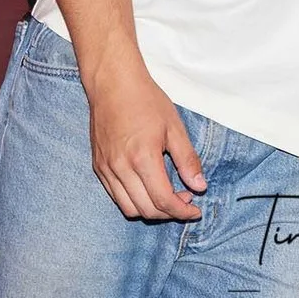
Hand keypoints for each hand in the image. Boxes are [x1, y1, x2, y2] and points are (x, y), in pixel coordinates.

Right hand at [83, 67, 204, 220]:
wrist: (112, 84)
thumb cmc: (146, 101)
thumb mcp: (175, 128)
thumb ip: (188, 160)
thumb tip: (199, 187)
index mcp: (142, 158)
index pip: (163, 200)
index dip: (182, 211)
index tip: (195, 210)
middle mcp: (121, 168)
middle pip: (146, 210)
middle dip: (169, 213)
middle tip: (185, 200)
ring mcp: (106, 169)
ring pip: (128, 208)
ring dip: (150, 210)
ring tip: (167, 196)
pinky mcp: (98, 167)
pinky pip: (115, 196)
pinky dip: (134, 200)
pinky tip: (148, 188)